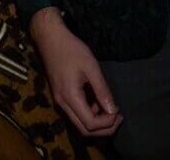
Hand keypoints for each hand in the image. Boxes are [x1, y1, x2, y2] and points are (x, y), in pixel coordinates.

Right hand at [29, 8, 121, 137]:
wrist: (50, 38)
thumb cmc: (71, 50)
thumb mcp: (91, 67)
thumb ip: (102, 91)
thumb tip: (113, 111)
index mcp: (70, 97)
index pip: (90, 124)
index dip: (108, 123)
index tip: (119, 111)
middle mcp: (62, 104)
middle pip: (84, 130)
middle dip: (104, 129)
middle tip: (118, 118)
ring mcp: (59, 101)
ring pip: (79, 125)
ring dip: (96, 124)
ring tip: (111, 111)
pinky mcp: (60, 96)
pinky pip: (75, 115)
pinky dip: (88, 116)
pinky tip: (98, 103)